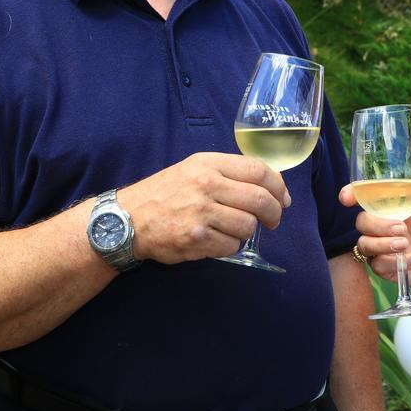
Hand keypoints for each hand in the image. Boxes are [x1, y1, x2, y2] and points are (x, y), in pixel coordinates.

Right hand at [120, 153, 290, 263]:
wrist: (126, 219)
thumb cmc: (163, 194)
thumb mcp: (193, 170)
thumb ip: (227, 174)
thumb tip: (269, 186)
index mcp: (208, 164)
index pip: (258, 170)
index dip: (278, 186)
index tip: (283, 199)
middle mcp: (206, 184)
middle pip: (260, 199)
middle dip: (274, 213)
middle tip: (273, 221)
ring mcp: (201, 212)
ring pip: (248, 225)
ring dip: (247, 231)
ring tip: (232, 229)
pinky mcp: (196, 238)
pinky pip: (231, 245)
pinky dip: (230, 246)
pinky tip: (216, 240)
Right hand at [339, 189, 410, 291]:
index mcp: (389, 207)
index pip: (363, 197)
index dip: (351, 195)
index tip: (347, 199)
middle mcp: (379, 225)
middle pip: (361, 221)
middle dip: (378, 225)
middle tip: (401, 229)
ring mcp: (378, 246)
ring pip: (364, 244)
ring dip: (383, 244)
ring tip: (405, 245)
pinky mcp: (382, 267)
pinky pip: (378, 265)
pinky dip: (398, 262)